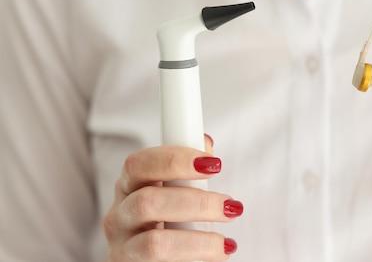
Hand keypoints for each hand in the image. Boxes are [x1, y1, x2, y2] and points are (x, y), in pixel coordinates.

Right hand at [103, 135, 242, 260]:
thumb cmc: (171, 223)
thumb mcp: (179, 193)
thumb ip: (189, 168)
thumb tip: (204, 143)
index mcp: (129, 186)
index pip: (139, 164)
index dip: (175, 160)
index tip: (213, 164)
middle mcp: (118, 216)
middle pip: (148, 202)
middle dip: (197, 203)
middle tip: (230, 207)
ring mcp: (121, 248)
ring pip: (155, 244)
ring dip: (199, 242)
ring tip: (226, 243)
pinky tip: (216, 258)